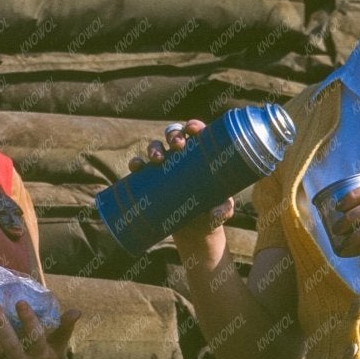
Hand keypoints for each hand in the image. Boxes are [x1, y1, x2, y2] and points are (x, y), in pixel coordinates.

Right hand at [131, 119, 233, 269]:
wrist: (195, 232)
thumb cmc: (213, 214)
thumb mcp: (222, 211)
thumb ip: (223, 210)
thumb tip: (215, 212)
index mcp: (201, 155)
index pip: (197, 133)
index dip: (193, 126)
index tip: (192, 129)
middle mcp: (181, 157)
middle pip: (174, 135)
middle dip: (173, 135)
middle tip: (177, 145)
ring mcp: (165, 168)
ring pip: (155, 148)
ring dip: (154, 148)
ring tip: (157, 159)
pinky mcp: (151, 181)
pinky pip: (140, 168)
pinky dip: (136, 164)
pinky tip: (136, 167)